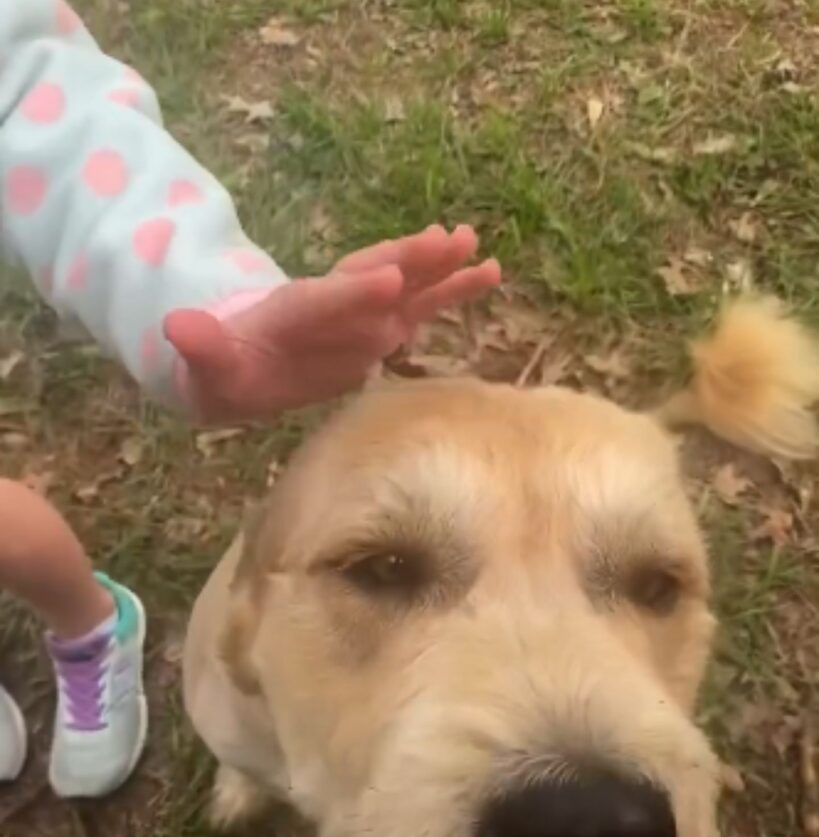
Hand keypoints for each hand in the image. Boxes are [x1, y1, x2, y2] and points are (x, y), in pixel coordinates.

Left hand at [164, 224, 499, 421]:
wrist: (244, 361)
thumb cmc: (227, 369)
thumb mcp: (205, 366)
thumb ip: (199, 347)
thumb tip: (177, 326)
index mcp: (289, 314)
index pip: (321, 302)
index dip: (349, 295)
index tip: (384, 283)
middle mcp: (331, 304)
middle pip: (369, 277)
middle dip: (405, 263)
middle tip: (445, 242)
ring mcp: (360, 312)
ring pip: (402, 284)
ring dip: (437, 269)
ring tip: (475, 247)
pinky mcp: (381, 325)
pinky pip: (421, 305)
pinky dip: (451, 291)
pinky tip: (490, 273)